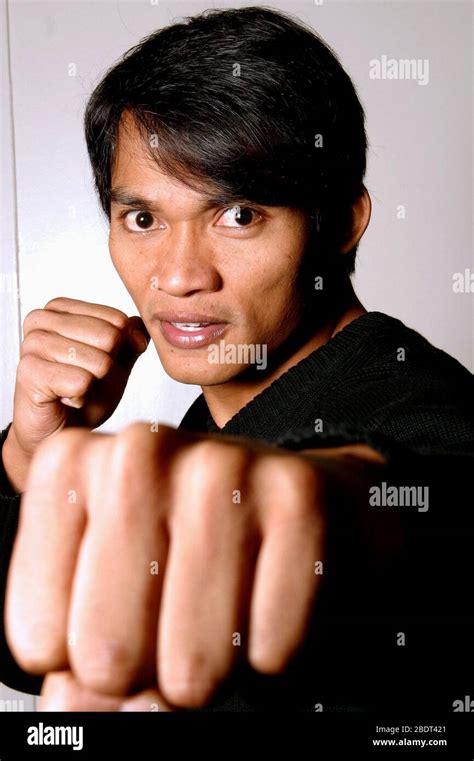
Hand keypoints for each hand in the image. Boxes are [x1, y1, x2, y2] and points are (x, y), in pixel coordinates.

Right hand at [2, 298, 148, 491]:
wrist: (59, 430)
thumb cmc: (83, 394)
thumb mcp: (116, 363)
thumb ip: (130, 339)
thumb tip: (140, 328)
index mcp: (61, 309)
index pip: (117, 319)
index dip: (122, 349)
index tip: (102, 366)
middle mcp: (41, 320)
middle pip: (110, 337)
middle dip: (108, 368)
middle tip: (87, 380)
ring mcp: (32, 344)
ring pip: (99, 362)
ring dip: (94, 384)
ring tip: (75, 389)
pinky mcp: (29, 372)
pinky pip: (82, 382)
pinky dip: (82, 398)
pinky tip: (66, 399)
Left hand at [6, 423, 328, 707]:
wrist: (268, 490)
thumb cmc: (174, 532)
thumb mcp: (99, 580)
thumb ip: (73, 656)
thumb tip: (87, 716)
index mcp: (67, 469)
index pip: (42, 641)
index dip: (80, 655)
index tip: (113, 615)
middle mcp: (138, 455)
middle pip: (110, 656)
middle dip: (145, 669)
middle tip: (169, 621)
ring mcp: (221, 469)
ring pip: (193, 663)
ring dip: (211, 664)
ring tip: (217, 610)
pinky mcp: (296, 497)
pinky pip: (272, 647)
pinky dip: (270, 649)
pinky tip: (261, 597)